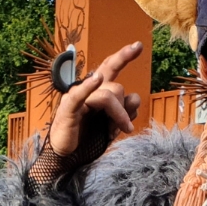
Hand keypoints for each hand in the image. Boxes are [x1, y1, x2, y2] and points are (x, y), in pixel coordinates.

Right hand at [48, 41, 142, 155]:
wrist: (67, 159)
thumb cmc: (86, 141)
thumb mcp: (111, 127)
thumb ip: (124, 112)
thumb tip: (135, 99)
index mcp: (97, 92)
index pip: (110, 68)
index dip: (123, 56)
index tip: (138, 46)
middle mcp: (88, 91)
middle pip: (116, 87)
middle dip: (126, 107)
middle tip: (127, 127)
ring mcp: (78, 99)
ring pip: (107, 95)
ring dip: (120, 114)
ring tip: (123, 130)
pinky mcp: (68, 109)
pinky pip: (80, 96)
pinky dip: (88, 86)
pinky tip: (97, 79)